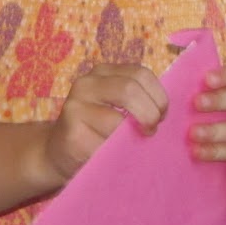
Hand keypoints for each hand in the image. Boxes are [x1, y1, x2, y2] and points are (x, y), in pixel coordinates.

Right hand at [45, 63, 167, 184]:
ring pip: (117, 117)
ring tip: (138, 139)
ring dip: (135, 132)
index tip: (162, 114)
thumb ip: (137, 99)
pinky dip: (119, 148)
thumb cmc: (98, 129)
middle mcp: (86, 83)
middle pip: (130, 89)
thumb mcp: (116, 105)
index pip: (141, 74)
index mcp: (103, 73)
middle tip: (152, 129)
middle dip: (150, 112)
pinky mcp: (72, 132)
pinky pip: (105, 140)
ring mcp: (75, 106)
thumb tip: (165, 109)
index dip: (159, 95)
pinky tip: (117, 150)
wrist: (60, 151)